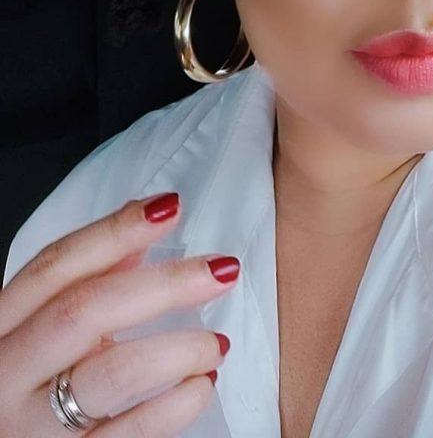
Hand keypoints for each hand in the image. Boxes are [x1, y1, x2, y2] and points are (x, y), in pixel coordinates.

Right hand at [0, 193, 238, 435]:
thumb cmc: (28, 391)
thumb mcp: (39, 333)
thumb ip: (85, 284)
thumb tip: (141, 235)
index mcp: (1, 328)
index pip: (54, 267)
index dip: (114, 232)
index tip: (170, 207)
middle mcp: (9, 374)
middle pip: (83, 312)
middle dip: (161, 284)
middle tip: (220, 270)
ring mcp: (32, 427)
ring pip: (110, 374)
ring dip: (177, 349)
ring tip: (216, 342)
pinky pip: (132, 434)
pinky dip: (176, 405)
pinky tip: (202, 384)